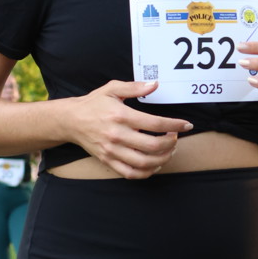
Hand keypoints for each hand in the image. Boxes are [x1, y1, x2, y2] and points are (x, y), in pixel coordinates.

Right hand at [72, 80, 192, 179]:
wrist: (71, 121)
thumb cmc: (94, 103)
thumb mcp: (112, 88)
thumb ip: (135, 87)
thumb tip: (155, 84)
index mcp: (121, 115)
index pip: (155, 123)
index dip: (175, 125)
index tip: (186, 125)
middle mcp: (117, 135)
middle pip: (153, 146)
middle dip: (171, 143)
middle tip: (175, 137)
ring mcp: (112, 151)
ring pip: (145, 162)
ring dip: (163, 158)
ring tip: (169, 150)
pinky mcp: (108, 161)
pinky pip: (131, 173)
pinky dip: (147, 172)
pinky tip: (155, 164)